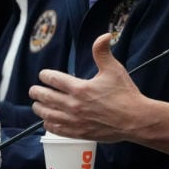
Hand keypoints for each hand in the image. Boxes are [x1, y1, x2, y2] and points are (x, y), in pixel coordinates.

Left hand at [29, 33, 146, 141]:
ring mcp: (75, 120)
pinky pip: (57, 129)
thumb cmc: (125, 94)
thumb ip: (103, 52)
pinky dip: (49, 124)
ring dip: (40, 109)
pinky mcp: (79, 132)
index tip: (43, 75)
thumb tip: (104, 35)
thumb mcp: (114, 69)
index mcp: (80, 88)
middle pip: (46, 98)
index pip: (54, 80)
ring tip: (37, 105)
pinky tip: (48, 121)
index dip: (45, 76)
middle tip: (34, 90)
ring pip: (48, 114)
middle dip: (37, 92)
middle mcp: (74, 105)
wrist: (135, 119)